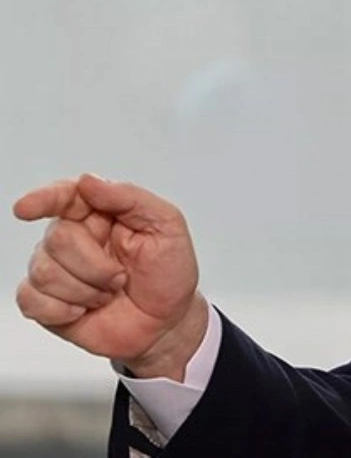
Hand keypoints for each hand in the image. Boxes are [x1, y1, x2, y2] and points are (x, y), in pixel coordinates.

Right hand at [13, 174, 207, 380]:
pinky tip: (84, 310)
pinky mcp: (47, 302)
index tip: (27, 209)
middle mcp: (74, 238)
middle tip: (120, 278)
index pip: (64, 196)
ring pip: (43, 271)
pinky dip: (61, 309)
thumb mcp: (167, 226)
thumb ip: (129, 198)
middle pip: (56, 239)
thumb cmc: (169, 273)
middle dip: (95, 265)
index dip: (43, 199)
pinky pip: (30, 300)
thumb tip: (88, 181)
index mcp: (101, 214)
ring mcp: (57, 270)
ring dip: (85, 290)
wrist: (168, 322)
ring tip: (108, 294)